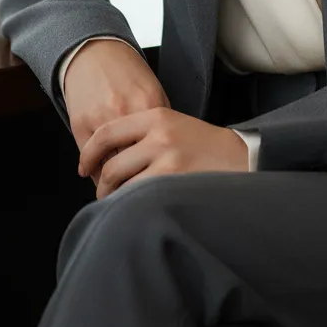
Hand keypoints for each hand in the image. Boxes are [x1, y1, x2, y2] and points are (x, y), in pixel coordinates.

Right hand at [63, 39, 171, 187]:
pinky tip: (98, 176)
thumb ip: (159, 125)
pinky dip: (94, 172)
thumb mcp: (153, 93)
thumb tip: (166, 161)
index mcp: (150, 105)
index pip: (157, 152)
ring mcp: (101, 118)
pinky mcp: (81, 123)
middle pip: (134, 163)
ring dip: (113, 183)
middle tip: (138, 196)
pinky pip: (89, 160)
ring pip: (109, 167)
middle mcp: (125, 112)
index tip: (160, 187)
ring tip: (117, 192)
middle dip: (135, 183)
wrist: (95, 53)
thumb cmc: (127, 75)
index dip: (159, 174)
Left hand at [78, 107, 249, 197]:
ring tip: (118, 206)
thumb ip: (142, 135)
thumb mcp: (173, 126)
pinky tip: (134, 211)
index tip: (84, 167)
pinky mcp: (175, 181)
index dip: (89, 153)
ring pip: (122, 185)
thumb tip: (105, 158)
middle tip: (103, 195)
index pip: (107, 133)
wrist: (242, 157)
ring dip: (114, 200)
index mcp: (156, 115)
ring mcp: (168, 158)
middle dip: (102, 186)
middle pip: (111, 164)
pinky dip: (130, 208)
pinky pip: (139, 199)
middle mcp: (159, 134)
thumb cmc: (204, 146)